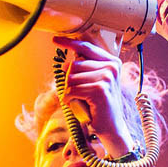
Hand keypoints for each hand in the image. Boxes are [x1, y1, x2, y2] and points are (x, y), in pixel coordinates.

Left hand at [53, 37, 133, 156]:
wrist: (111, 127)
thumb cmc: (99, 105)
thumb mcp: (94, 83)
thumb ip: (85, 69)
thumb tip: (66, 62)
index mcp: (112, 62)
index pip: (86, 47)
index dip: (69, 42)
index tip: (55, 39)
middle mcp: (112, 67)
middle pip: (74, 64)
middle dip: (69, 80)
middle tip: (77, 93)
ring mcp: (107, 77)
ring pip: (71, 78)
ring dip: (68, 91)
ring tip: (79, 100)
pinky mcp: (100, 90)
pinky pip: (72, 90)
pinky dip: (68, 99)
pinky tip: (76, 105)